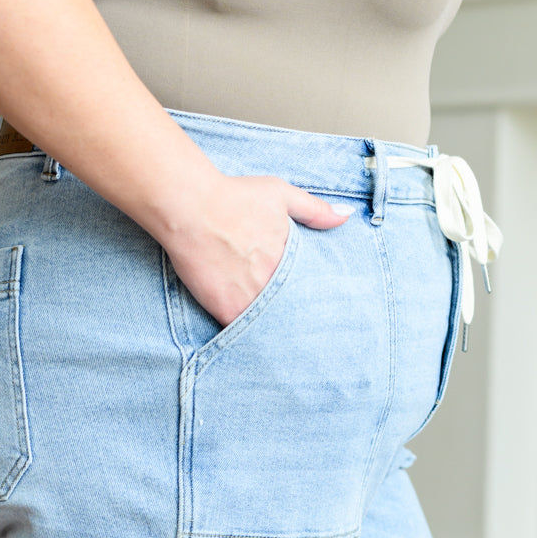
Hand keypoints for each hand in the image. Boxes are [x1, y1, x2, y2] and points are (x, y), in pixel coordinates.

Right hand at [160, 174, 346, 328]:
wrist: (190, 208)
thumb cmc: (234, 197)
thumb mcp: (281, 195)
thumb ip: (315, 210)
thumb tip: (346, 217)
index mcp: (291, 260)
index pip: (311, 289)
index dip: (311, 298)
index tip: (316, 307)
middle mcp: (274, 283)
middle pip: (292, 310)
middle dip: (295, 318)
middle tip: (303, 332)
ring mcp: (250, 299)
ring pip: (269, 324)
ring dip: (273, 329)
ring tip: (281, 342)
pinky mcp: (226, 310)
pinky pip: (242, 332)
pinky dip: (248, 334)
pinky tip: (254, 340)